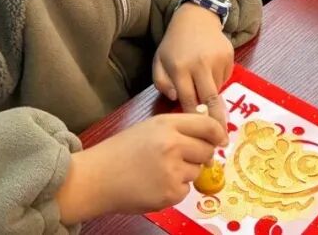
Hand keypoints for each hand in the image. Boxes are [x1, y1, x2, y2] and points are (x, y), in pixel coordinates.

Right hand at [55, 113, 225, 222]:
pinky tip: (155, 184)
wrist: (97, 177)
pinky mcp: (170, 193)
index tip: (221, 139)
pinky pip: (186, 190)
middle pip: (207, 150)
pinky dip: (175, 189)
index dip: (218, 133)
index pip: (208, 125)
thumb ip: (179, 128)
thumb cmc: (121, 151)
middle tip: (181, 158)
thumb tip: (211, 135)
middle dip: (199, 155)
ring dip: (185, 172)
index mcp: (167, 124)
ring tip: (159, 171)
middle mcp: (173, 145)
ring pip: (196, 171)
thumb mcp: (150, 128)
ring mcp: (172, 170)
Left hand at [153, 2, 234, 129]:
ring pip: (218, 90)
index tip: (200, 136)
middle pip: (210, 100)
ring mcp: (217, 60)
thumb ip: (161, 83)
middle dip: (217, 122)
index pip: (189, 101)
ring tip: (204, 89)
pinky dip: (218, 82)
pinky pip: (225, 78)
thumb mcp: (159, 61)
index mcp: (180, 68)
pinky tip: (209, 72)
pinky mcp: (229, 56)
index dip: (195, 120)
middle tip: (222, 140)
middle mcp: (200, 64)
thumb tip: (174, 99)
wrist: (196, 18)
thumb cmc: (174, 44)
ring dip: (212, 97)